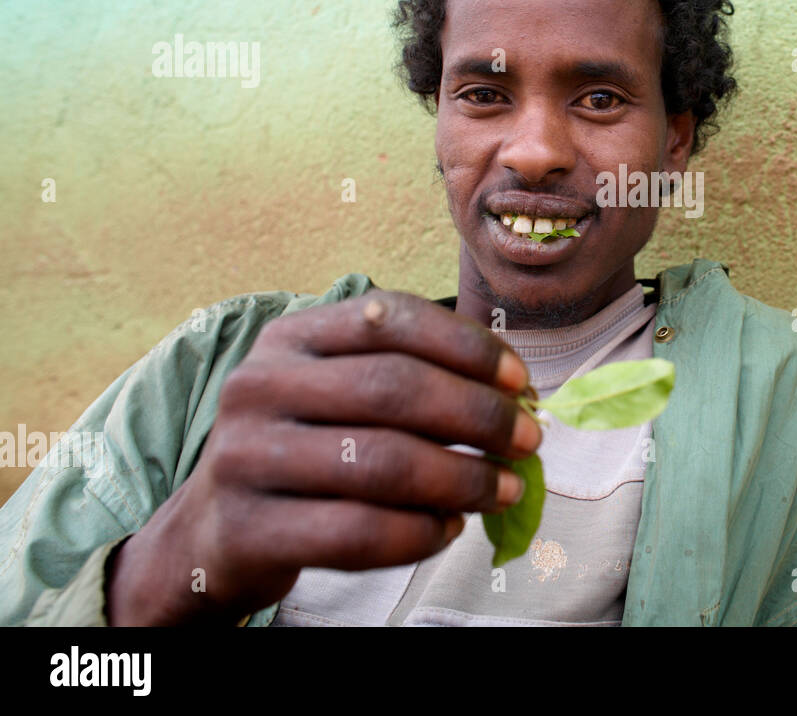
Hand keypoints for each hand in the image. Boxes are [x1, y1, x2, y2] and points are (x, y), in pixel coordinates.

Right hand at [106, 290, 539, 624]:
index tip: (521, 381)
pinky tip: (450, 528)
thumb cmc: (305, 449)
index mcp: (291, 337)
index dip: (468, 346)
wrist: (213, 531)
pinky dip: (420, 532)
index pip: (391, 318)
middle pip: (394, 388)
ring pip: (382, 463)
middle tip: (529, 441)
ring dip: (463, 479)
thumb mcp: (339, 392)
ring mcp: (245, 457)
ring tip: (504, 489)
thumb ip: (410, 378)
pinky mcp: (247, 529)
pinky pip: (357, 532)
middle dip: (479, 415)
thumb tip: (517, 397)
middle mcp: (260, 385)